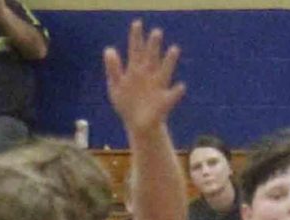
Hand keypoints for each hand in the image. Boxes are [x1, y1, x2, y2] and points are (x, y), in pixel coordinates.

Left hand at [104, 20, 185, 134]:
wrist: (137, 125)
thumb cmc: (126, 104)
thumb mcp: (115, 87)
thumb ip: (113, 69)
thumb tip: (108, 49)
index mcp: (136, 70)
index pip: (136, 50)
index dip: (136, 37)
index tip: (137, 23)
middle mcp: (149, 74)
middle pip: (152, 56)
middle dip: (154, 45)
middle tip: (156, 32)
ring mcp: (158, 86)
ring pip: (165, 70)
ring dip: (170, 60)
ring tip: (174, 50)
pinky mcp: (165, 101)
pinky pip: (173, 95)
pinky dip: (177, 91)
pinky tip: (180, 87)